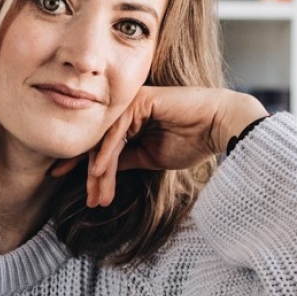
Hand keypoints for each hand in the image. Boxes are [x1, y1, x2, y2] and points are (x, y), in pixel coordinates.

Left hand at [50, 86, 268, 206]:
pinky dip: (106, 153)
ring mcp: (131, 102)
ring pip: (104, 138)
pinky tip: (99, 171)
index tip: (76, 188)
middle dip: (88, 172)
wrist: (221, 127)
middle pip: (97, 141)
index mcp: (129, 120)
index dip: (86, 167)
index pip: (101, 144)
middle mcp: (126, 109)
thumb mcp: (150, 158)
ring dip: (98, 170)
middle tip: (81, 195)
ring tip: (96, 193)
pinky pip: (116, 130)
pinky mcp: (138, 100)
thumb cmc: (193, 140)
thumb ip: (125, 159)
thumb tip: (100, 172)